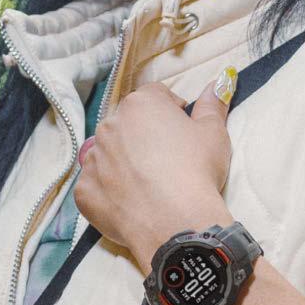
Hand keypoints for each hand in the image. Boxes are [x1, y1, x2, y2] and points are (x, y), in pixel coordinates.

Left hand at [73, 68, 237, 275]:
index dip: (171, 113)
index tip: (181, 134)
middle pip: (127, 126)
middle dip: (143, 139)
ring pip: (108, 155)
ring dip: (122, 165)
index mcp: (141, 104)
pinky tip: (129, 205)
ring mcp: (93, 159)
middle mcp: (110, 125)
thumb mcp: (214, 134)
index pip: (155, 97)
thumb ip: (213, 104)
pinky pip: (95, 187)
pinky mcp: (84, 191)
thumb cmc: (197, 172)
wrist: (176, 223)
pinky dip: (108, 193)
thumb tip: (220, 81)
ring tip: (146, 187)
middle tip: (165, 165)